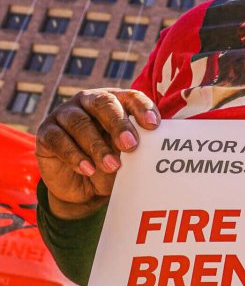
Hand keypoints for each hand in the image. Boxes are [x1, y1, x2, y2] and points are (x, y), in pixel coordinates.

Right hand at [35, 88, 159, 218]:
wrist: (85, 189)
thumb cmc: (112, 164)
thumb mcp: (128, 156)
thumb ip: (138, 146)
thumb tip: (156, 145)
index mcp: (116, 101)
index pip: (131, 97)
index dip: (142, 108)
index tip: (154, 125)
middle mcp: (89, 101)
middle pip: (103, 104)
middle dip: (119, 124)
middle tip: (130, 145)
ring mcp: (65, 114)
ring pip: (80, 123)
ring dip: (97, 147)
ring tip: (112, 166)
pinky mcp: (47, 132)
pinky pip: (59, 140)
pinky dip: (74, 156)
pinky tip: (88, 169)